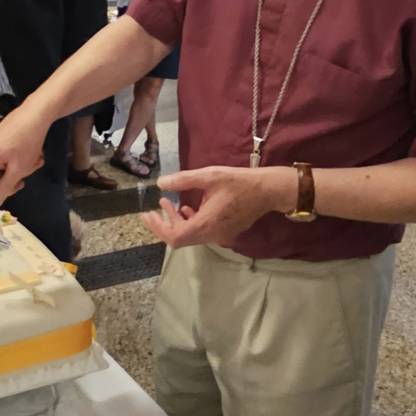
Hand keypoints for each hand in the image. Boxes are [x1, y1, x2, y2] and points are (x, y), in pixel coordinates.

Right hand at [0, 103, 48, 212]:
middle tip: (26, 175)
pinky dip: (14, 163)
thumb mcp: (20, 168)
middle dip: (10, 182)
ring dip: (16, 171)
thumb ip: (5, 188)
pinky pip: (1, 162)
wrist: (35, 113)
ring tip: (32, 159)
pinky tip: (28, 154)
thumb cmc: (28, 141)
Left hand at [140, 165, 295, 248]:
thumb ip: (183, 180)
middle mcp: (212, 235)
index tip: (147, 215)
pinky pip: (200, 232)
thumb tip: (161, 183)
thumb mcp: (210, 176)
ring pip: (189, 236)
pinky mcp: (224, 232)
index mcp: (206, 223)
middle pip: (179, 239)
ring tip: (166, 204)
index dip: (158, 228)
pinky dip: (188, 222)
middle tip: (151, 211)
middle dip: (163, 225)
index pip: (175, 237)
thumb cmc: (239, 182)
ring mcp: (219, 235)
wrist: (267, 190)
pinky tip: (187, 207)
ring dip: (175, 222)